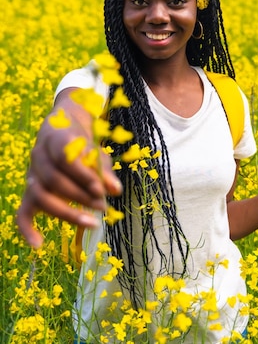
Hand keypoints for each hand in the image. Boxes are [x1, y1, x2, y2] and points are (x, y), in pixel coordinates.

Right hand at [16, 90, 121, 247]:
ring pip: (40, 196)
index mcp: (55, 139)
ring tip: (92, 223)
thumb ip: (103, 170)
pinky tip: (38, 245)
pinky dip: (27, 229)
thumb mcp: (95, 149)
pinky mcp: (29, 192)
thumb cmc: (82, 143)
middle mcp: (38, 157)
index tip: (101, 190)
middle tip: (103, 207)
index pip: (65, 160)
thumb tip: (116, 190)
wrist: (61, 131)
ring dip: (67, 212)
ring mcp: (31, 175)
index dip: (83, 176)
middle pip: (53, 181)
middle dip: (80, 197)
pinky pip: (22, 213)